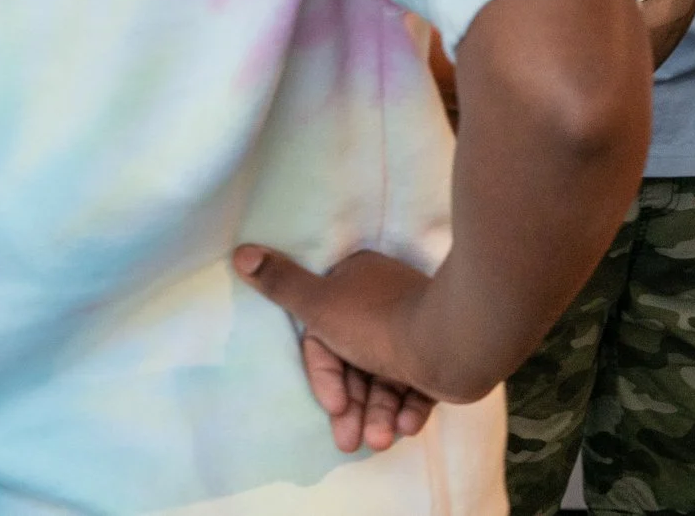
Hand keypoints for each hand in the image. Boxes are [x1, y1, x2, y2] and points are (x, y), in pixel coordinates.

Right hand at [236, 245, 441, 452]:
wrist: (453, 340)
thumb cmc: (379, 323)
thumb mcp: (320, 305)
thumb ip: (282, 284)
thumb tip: (240, 252)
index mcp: (359, 283)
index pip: (325, 336)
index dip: (325, 376)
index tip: (334, 406)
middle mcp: (387, 303)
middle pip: (355, 364)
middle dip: (353, 406)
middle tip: (352, 441)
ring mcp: (416, 329)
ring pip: (386, 381)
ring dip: (380, 415)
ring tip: (384, 440)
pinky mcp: (440, 355)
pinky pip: (417, 386)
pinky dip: (409, 409)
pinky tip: (410, 425)